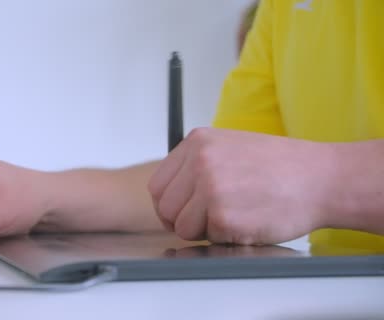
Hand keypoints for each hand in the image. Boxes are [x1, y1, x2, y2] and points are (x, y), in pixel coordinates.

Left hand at [148, 128, 334, 244]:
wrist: (321, 178)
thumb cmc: (281, 166)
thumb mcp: (230, 147)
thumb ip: (196, 165)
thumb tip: (172, 195)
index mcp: (197, 142)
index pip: (158, 185)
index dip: (170, 205)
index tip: (183, 212)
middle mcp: (199, 161)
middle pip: (165, 208)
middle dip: (184, 220)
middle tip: (209, 220)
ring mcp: (210, 188)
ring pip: (181, 227)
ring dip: (204, 230)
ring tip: (233, 216)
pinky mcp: (223, 216)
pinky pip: (208, 238)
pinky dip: (225, 237)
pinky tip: (247, 221)